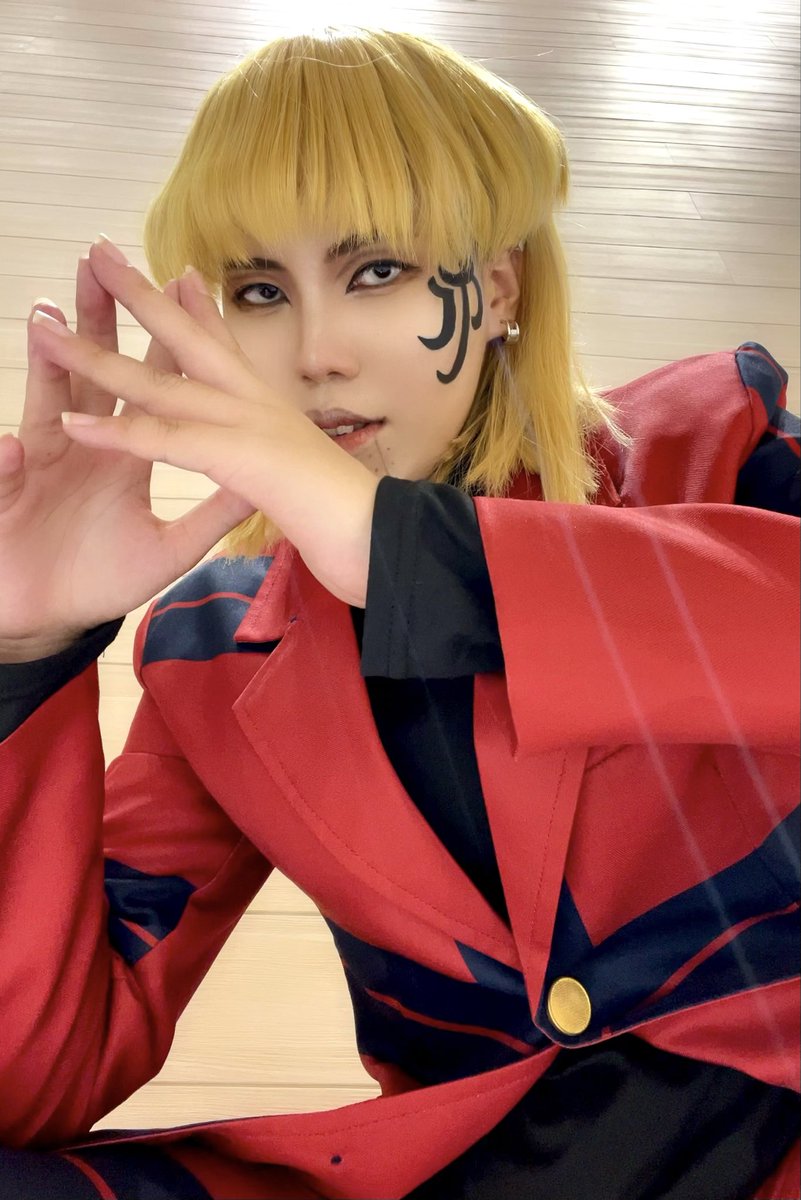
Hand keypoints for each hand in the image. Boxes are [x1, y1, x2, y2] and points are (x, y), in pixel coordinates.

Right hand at [0, 252, 265, 651]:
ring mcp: (42, 466)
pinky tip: (19, 445)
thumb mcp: (167, 548)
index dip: (162, 339)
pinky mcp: (9, 499)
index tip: (177, 284)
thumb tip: (260, 477)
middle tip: (99, 262)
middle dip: (95, 319)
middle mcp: (82, 446)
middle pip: (93, 373)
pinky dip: (12, 463)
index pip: (147, 385)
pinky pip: (10, 478)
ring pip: (43, 405)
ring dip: (44, 366)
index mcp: (124, 453)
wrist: (46, 617)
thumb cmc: (97, 578)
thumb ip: (211, 511)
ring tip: (45, 323)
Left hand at [31, 238, 378, 607]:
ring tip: (46, 328)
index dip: (198, 309)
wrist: (388, 544)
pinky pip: (167, 442)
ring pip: (161, 385)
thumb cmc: (359, 523)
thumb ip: (298, 458)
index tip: (174, 270)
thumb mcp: (318, 478)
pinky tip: (75, 423)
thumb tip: (296, 457)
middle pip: (188, 341)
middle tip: (97, 252)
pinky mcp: (241, 460)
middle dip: (138, 296)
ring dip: (98, 357)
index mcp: (274, 411)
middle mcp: (260, 406)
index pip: (228, 351)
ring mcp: (250, 427)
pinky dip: (118, 434)